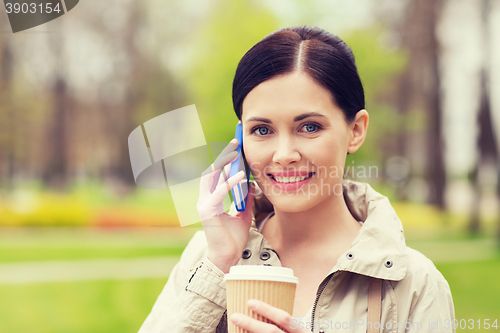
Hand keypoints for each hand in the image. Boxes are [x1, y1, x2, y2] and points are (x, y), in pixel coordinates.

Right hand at [197, 138, 255, 273]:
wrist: (228, 257)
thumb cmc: (233, 238)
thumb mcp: (243, 213)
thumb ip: (245, 199)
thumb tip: (253, 185)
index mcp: (211, 198)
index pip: (216, 173)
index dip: (224, 159)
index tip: (236, 147)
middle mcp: (205, 198)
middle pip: (211, 170)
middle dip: (222, 155)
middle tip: (235, 142)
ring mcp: (204, 204)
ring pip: (211, 177)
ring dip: (223, 164)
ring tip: (235, 153)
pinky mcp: (207, 211)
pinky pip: (219, 193)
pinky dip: (229, 183)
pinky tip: (241, 177)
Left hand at [230, 299, 309, 332]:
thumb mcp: (299, 332)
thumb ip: (286, 324)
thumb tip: (258, 308)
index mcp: (302, 332)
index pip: (284, 318)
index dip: (267, 310)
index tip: (249, 302)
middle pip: (271, 332)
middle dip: (251, 324)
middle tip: (234, 316)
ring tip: (234, 330)